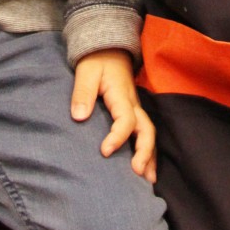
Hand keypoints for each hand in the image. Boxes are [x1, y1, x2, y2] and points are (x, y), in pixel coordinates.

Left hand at [71, 50, 156, 182]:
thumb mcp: (86, 72)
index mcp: (122, 95)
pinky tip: (145, 167)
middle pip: (146, 130)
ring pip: (149, 133)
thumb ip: (82, 93)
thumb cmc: (96, 61)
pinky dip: (147, 151)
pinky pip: (144, 132)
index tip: (105, 151)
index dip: (118, 137)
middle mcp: (133, 104)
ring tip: (147, 180)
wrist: (108, 48)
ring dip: (150, 156)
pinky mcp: (133, 112)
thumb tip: (79, 117)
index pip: (126, 120)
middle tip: (136, 172)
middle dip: (144, 152)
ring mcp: (135, 108)